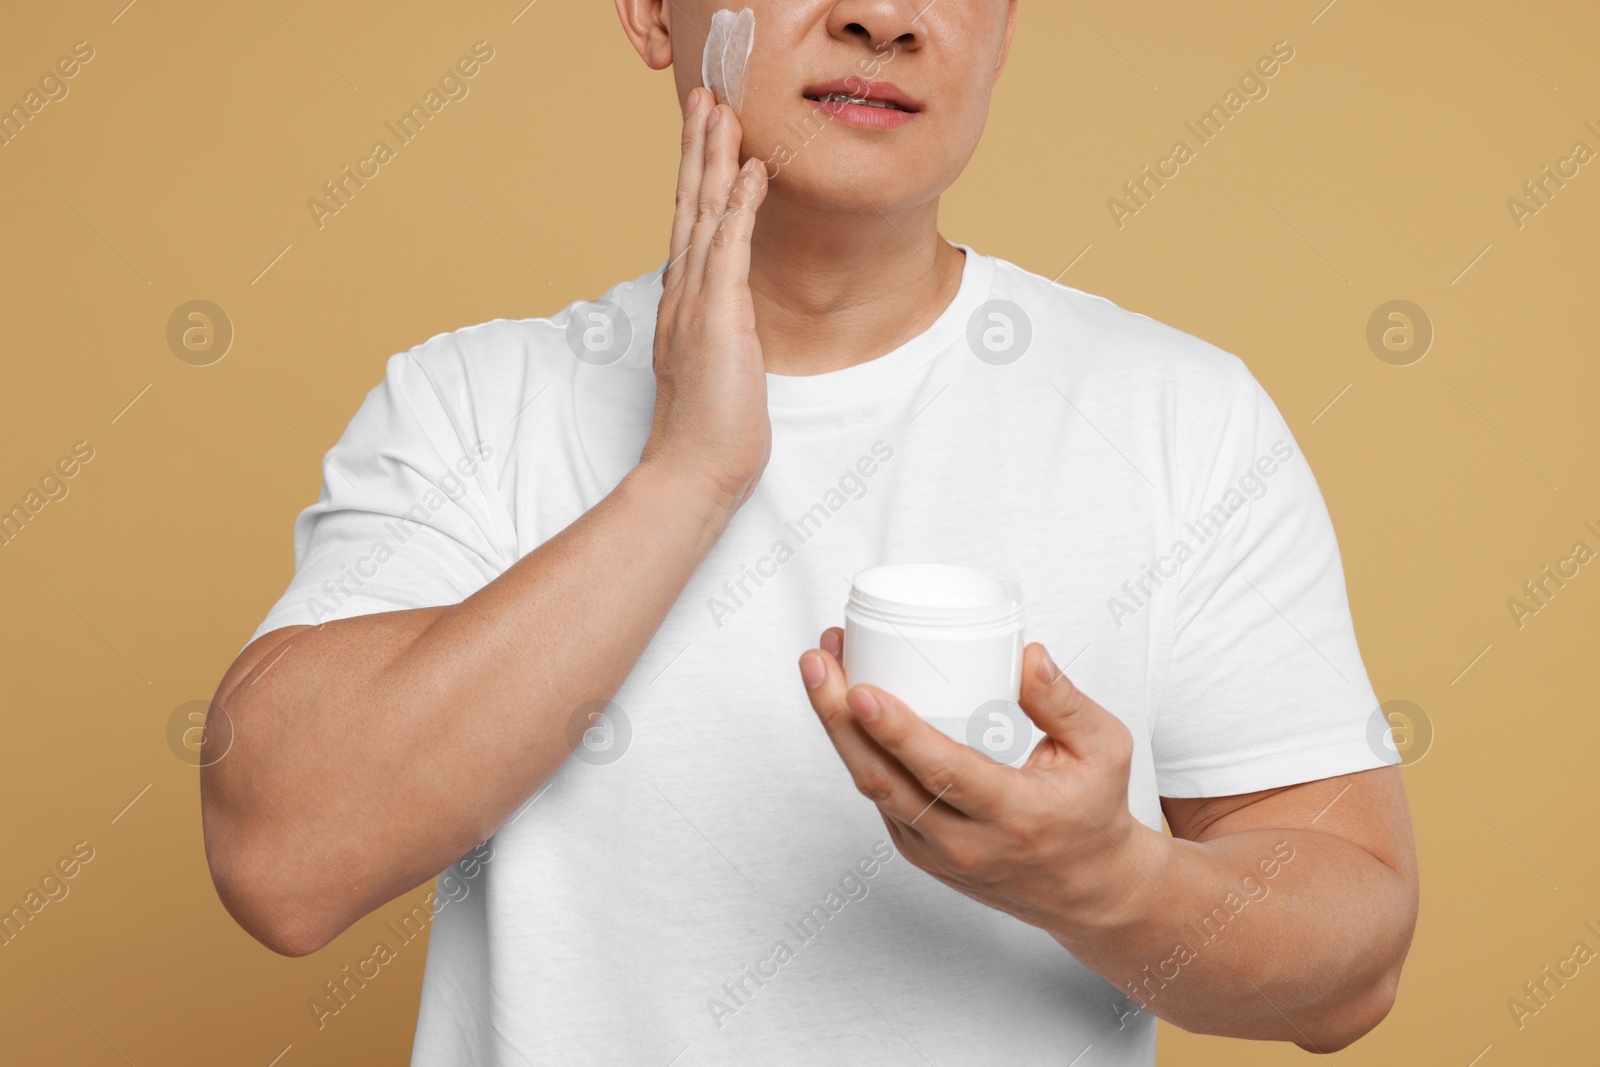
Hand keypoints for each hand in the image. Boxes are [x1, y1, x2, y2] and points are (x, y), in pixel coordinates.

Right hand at [639, 87, 771, 511]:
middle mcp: (682, 294)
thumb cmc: (707, 431)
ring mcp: (695, 303)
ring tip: (721, 109)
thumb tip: (729, 316)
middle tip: (706, 96)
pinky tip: (751, 169)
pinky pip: (730, 248)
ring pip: (702, 214)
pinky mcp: (718, 317)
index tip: (706, 136)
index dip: (696, 176)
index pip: (689, 226)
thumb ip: (718, 332)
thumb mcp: (715, 368)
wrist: (692, 470)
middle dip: (698, 147)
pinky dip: (739, 205)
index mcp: (682, 304)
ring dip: (713, 157)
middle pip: (688, 205)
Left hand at [798, 630, 1153, 936]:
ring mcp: (934, 852)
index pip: (943, 774)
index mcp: (1014, 815)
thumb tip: (1027, 655)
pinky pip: (879, 796)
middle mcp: (965, 842)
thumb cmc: (1093, 814)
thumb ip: (1066, 702)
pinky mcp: (917, 850)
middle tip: (817, 661)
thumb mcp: (1103, 751)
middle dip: (838, 716)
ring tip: (822, 668)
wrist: (1086, 891)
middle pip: (883, 781)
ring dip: (837, 726)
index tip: (861, 691)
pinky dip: (855, 748)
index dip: (896, 732)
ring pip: (871, 788)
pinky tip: (842, 704)